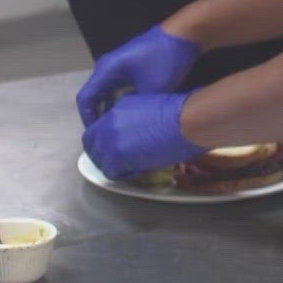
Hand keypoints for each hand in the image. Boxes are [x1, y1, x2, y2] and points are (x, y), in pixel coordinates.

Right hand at [76, 25, 202, 127]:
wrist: (185, 35)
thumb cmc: (166, 61)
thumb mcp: (152, 91)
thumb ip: (136, 110)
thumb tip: (128, 128)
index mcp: (106, 70)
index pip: (86, 99)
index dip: (88, 120)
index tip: (96, 138)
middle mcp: (107, 66)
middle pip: (94, 95)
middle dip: (98, 117)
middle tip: (105, 138)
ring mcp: (119, 63)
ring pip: (106, 91)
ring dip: (109, 109)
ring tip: (117, 130)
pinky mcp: (130, 64)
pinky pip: (117, 86)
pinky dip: (118, 100)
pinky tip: (129, 114)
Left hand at [84, 91, 204, 180]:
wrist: (191, 119)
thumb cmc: (186, 110)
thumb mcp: (155, 107)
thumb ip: (140, 119)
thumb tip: (142, 133)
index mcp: (120, 107)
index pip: (100, 126)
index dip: (105, 140)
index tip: (115, 147)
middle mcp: (110, 120)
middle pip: (91, 142)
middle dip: (101, 154)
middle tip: (116, 162)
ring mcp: (112, 139)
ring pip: (100, 160)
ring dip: (113, 166)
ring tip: (130, 169)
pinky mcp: (118, 156)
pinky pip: (112, 172)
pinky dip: (123, 175)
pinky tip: (138, 172)